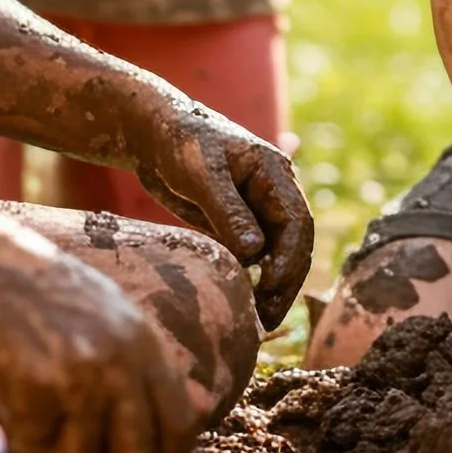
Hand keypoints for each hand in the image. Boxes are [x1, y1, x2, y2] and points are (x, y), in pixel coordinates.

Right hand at [0, 246, 197, 452]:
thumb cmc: (44, 298)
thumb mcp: (112, 321)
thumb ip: (142, 371)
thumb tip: (188, 422)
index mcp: (146, 344)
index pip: (183, 424)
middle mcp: (123, 359)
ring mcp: (82, 372)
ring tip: (40, 416)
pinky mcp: (37, 385)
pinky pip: (36, 445)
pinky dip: (24, 436)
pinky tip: (12, 397)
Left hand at [122, 91, 314, 329]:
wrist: (154, 133)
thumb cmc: (181, 142)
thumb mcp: (203, 174)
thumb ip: (229, 212)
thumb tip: (255, 255)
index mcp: (275, 172)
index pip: (297, 221)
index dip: (290, 257)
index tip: (272, 286)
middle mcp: (273, 192)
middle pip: (294, 242)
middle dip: (287, 280)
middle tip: (270, 318)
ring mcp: (257, 209)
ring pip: (277, 253)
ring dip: (274, 285)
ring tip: (260, 319)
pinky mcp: (236, 222)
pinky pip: (254, 255)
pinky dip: (253, 278)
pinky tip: (244, 301)